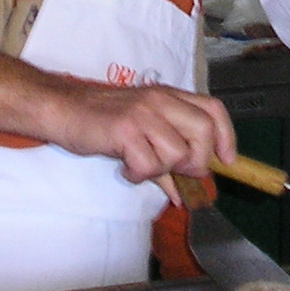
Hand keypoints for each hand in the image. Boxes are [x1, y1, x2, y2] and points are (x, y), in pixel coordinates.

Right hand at [0, 38, 234, 198]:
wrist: (62, 109)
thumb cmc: (101, 120)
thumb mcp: (140, 134)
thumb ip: (165, 163)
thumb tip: (183, 194)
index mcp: (168, 96)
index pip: (213, 110)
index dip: (226, 138)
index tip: (227, 162)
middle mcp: (161, 100)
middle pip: (202, 135)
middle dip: (196, 162)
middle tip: (177, 172)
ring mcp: (144, 114)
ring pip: (177, 155)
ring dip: (162, 170)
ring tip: (140, 166)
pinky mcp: (126, 130)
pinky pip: (149, 165)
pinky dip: (140, 175)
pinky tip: (126, 168)